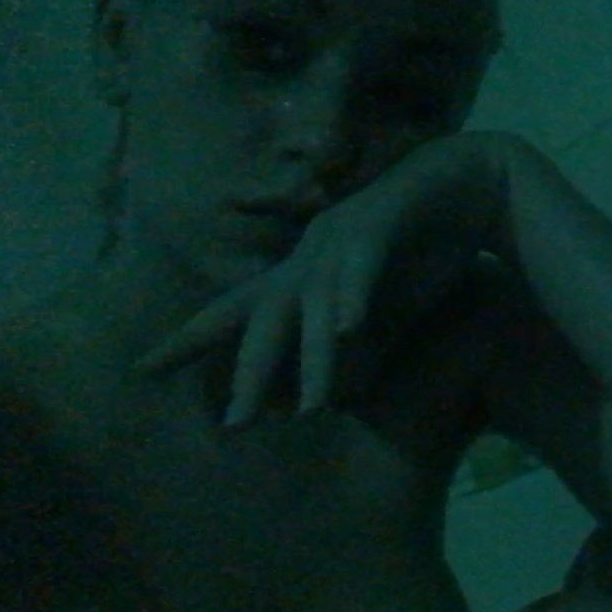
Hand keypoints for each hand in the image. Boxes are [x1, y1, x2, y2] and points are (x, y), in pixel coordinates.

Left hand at [132, 131, 516, 426]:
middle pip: (265, 317)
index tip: (143, 370)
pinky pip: (360, 265)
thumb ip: (352, 354)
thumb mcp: (382, 316)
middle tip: (236, 423)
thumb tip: (325, 401)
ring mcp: (341, 239)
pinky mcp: (380, 226)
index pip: (235, 312)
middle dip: (250, 371)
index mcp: (300, 276)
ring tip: (313, 407)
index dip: (190, 340)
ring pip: (313, 303)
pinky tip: (346, 327)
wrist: (468, 188)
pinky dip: (352, 294)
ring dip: (314, 357)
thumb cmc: (419, 249)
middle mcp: (308, 258)